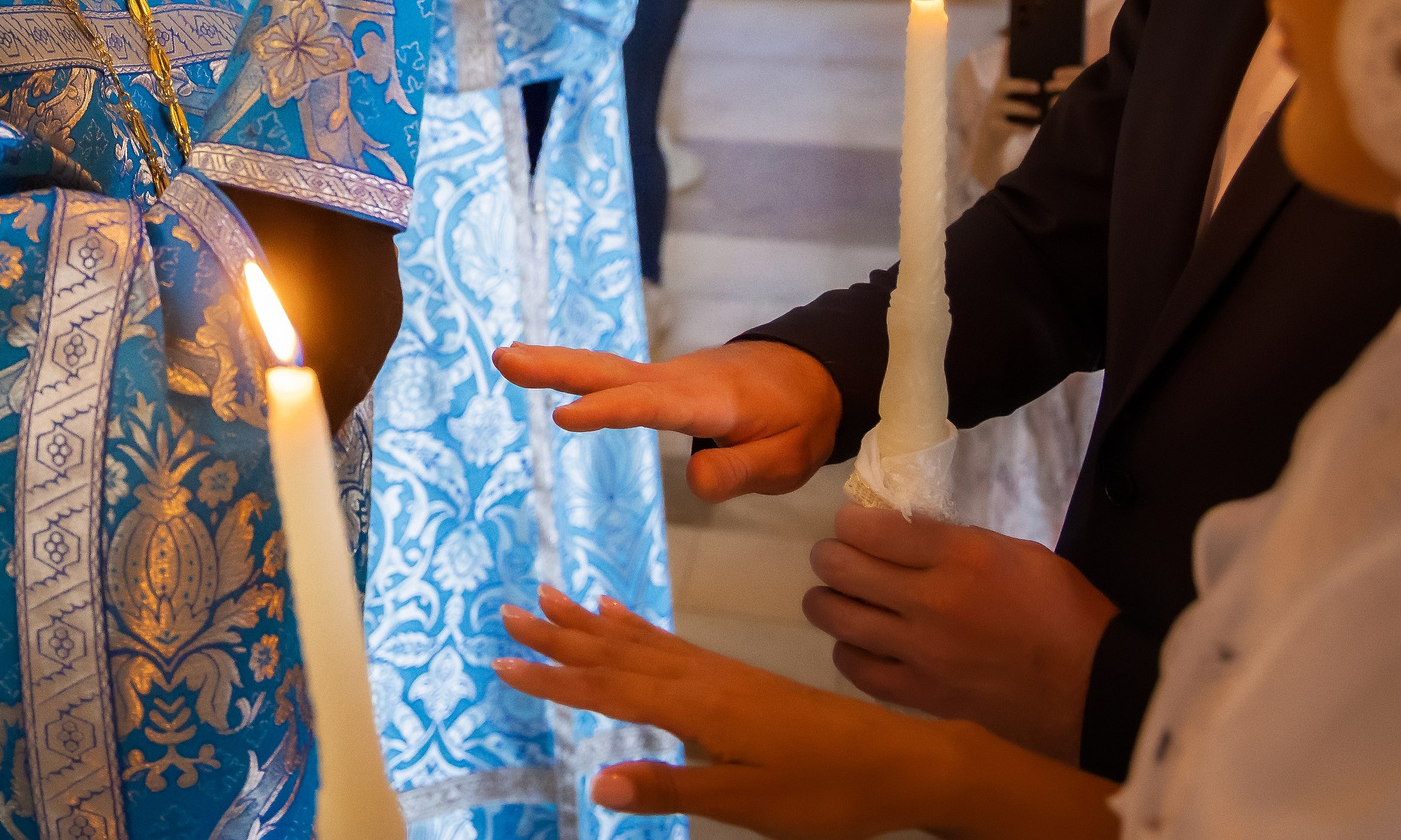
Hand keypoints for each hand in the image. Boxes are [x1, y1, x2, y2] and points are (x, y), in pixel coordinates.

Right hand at [495, 338, 841, 501]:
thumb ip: (741, 469)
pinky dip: (573, 372)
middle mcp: (677, 381)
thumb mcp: (789, 458)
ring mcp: (664, 378)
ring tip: (504, 357)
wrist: (811, 374)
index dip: (609, 413)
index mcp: (709, 400)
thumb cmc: (800, 418)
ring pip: (604, 370)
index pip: (652, 407)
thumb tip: (693, 478)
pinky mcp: (658, 384)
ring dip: (554, 364)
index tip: (563, 418)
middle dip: (557, 367)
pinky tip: (541, 370)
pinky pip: (611, 378)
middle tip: (504, 357)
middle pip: (611, 373)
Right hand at [496, 591, 991, 838]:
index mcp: (696, 708)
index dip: (553, 679)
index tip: (502, 662)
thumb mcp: (747, 803)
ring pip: (638, 641)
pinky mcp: (734, 677)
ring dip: (589, 623)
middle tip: (509, 611)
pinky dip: (635, 625)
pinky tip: (620, 611)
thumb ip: (671, 786)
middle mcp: (700, 679)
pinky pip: (668, 641)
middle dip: (560, 636)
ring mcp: (717, 674)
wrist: (898, 762)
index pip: (608, 690)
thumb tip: (595, 780)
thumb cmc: (825, 792)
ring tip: (549, 597)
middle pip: (615, 653)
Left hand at [803, 505, 1117, 763]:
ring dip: (828, 601)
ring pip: (836, 618)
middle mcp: (930, 601)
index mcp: (960, 557)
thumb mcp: (1015, 551)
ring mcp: (922, 652)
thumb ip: (953, 541)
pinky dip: (849, 652)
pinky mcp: (923, 694)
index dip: (850, 522)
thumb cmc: (1064, 609)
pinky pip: (858, 670)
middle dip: (830, 556)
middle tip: (839, 558)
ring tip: (839, 597)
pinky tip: (859, 643)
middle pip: (841, 568)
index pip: (871, 529)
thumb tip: (901, 533)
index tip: (852, 525)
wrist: (1094, 686)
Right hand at [971, 66, 1082, 186]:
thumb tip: (1054, 77)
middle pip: (1004, 85)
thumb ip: (1029, 87)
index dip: (1006, 55)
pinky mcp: (993, 125)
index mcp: (1004, 84)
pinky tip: (1031, 128)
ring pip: (1007, 107)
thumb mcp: (1015, 97)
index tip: (1011, 44)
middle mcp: (996, 94)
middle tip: (1037, 87)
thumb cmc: (1013, 112)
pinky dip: (1020, 127)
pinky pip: (1007, 125)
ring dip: (1024, 108)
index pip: (1004, 67)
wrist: (993, 134)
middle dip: (1021, 85)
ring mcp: (993, 110)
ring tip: (1038, 112)